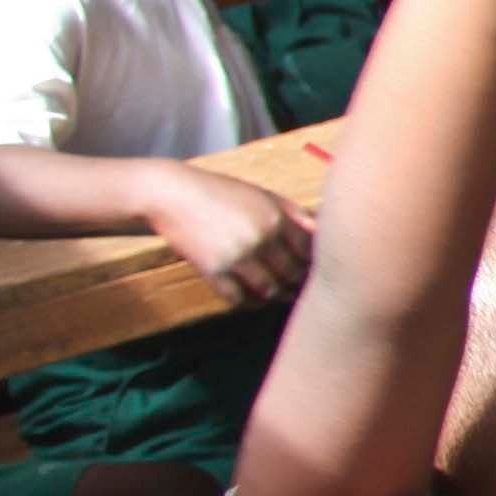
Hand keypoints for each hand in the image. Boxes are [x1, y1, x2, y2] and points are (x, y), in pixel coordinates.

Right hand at [145, 166, 312, 306]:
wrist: (173, 195)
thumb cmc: (222, 194)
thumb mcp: (262, 195)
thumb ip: (294, 214)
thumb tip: (322, 233)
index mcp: (276, 217)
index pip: (308, 252)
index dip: (314, 264)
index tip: (317, 271)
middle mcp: (260, 238)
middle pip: (292, 274)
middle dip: (298, 284)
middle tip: (301, 289)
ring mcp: (236, 256)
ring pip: (268, 290)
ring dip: (276, 296)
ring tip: (280, 295)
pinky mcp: (213, 271)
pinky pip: (238, 299)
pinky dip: (248, 302)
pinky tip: (253, 298)